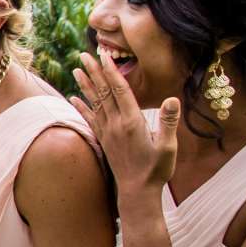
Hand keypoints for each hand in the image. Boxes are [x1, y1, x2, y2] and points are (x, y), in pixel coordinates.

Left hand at [72, 51, 176, 192]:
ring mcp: (107, 132)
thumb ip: (169, 121)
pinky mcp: (103, 140)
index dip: (111, 72)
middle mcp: (115, 124)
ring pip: (94, 103)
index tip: (104, 56)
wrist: (137, 192)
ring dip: (85, 85)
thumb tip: (173, 99)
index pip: (119, 90)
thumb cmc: (156, 170)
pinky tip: (73, 97)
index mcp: (132, 122)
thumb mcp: (168, 146)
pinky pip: (90, 119)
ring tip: (76, 69)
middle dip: (94, 72)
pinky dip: (81, 107)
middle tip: (84, 54)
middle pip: (103, 92)